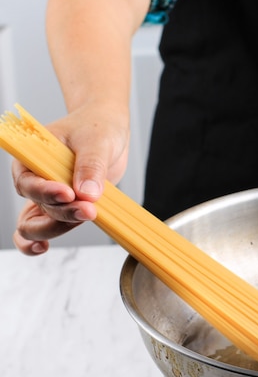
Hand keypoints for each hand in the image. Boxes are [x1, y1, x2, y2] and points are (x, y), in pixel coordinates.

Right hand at [12, 107, 128, 254]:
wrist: (108, 129)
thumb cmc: (97, 127)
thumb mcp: (96, 140)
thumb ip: (91, 165)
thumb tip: (87, 195)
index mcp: (32, 157)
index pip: (29, 181)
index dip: (46, 192)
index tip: (68, 194)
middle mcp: (35, 179)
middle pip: (36, 207)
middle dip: (60, 213)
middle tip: (88, 209)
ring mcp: (49, 196)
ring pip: (40, 223)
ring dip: (62, 225)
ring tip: (89, 215)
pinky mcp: (65, 207)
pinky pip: (45, 227)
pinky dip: (41, 241)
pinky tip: (42, 250)